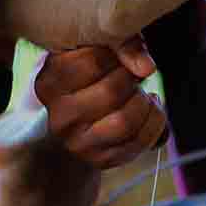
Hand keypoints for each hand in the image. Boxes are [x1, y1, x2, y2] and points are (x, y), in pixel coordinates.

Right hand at [34, 36, 167, 168]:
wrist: (72, 126)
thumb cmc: (87, 78)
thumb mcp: (90, 53)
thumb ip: (118, 45)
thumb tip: (146, 66)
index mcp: (50, 83)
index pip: (94, 60)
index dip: (118, 54)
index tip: (120, 56)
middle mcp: (60, 116)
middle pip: (113, 90)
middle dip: (133, 79)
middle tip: (133, 76)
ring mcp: (79, 143)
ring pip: (126, 120)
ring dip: (145, 104)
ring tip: (142, 95)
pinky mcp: (102, 160)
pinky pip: (140, 140)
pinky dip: (155, 121)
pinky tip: (149, 111)